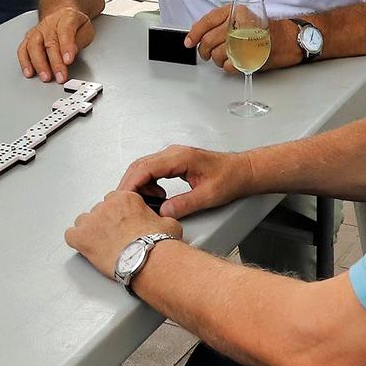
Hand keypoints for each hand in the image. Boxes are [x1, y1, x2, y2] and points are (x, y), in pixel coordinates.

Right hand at [17, 5, 93, 82]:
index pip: (65, 30)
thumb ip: (80, 40)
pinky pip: (23, 49)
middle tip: (60, 76)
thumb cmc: (75, 25)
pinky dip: (25, 62)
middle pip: (50, 42)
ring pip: (34, 46)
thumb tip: (72, 51)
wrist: (62, 16)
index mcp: (66, 17)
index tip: (68, 60)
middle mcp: (49, 23)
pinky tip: (29, 72)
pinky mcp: (29, 38)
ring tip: (46, 77)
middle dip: (55, 62)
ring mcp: (37, 30)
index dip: (66, 46)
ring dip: (39, 64)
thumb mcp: (86, 30)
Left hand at [65, 190, 181, 278]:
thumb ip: (161, 219)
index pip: (115, 201)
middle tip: (115, 238)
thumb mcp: (169, 224)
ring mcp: (92, 221)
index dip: (119, 215)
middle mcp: (106, 206)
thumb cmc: (159, 245)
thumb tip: (164, 222)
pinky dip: (77, 242)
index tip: (123, 225)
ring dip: (91, 232)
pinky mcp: (82, 238)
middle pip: (100, 211)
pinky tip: (86, 249)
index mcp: (125, 198)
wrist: (149, 260)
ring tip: (102, 245)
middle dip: (106, 223)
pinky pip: (71, 235)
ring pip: (84, 222)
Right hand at [116, 144, 250, 218]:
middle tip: (124, 204)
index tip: (124, 198)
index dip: (131, 184)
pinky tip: (157, 196)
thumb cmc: (230, 178)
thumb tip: (163, 211)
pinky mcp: (174, 162)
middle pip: (140, 166)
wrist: (242, 171)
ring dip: (139, 185)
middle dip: (129, 185)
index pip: (145, 168)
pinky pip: (153, 170)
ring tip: (145, 203)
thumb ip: (184, 204)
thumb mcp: (208, 196)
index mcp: (180, 157)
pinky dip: (148, 183)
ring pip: (144, 167)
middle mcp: (173, 153)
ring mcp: (173, 156)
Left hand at [188, 8, 299, 72]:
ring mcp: (246, 41)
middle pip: (209, 40)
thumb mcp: (242, 16)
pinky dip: (229, 67)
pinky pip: (230, 66)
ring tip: (225, 58)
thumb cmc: (265, 28)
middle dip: (204, 50)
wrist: (289, 38)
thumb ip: (222, 22)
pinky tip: (235, 62)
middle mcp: (239, 24)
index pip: (207, 21)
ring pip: (218, 55)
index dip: (194, 34)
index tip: (189, 42)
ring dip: (217, 60)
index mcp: (235, 11)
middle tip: (206, 54)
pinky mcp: (252, 57)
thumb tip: (198, 32)